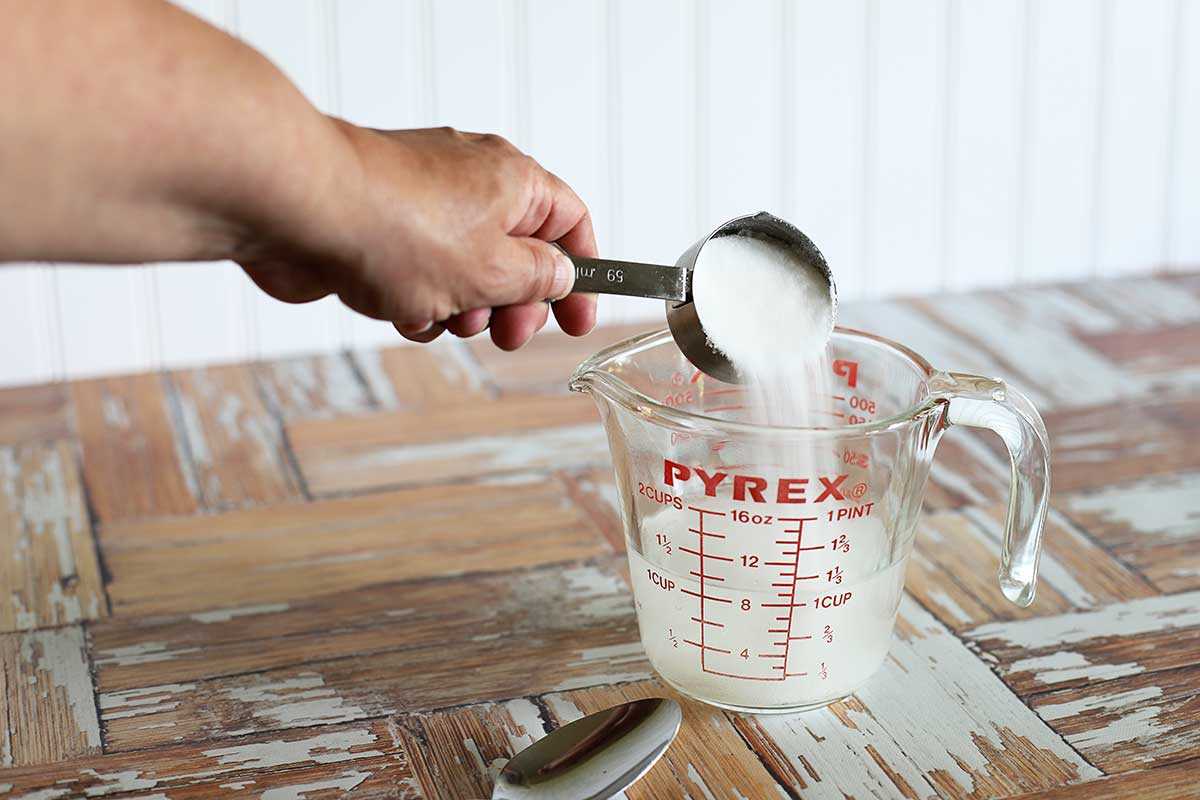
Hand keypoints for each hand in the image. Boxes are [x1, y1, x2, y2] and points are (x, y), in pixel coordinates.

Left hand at [235, 124, 597, 349]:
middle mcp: (471, 182)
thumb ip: (539, 279)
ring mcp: (422, 203)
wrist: (300, 210)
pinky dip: (416, 300)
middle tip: (507, 336)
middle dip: (513, 304)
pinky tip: (398, 308)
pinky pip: (418, 275)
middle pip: (517, 254)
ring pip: (465, 272)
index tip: (579, 321)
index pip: (570, 222)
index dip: (582, 275)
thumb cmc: (397, 228)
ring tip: (440, 316)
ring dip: (461, 308)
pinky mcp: (380, 227)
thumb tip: (562, 275)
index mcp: (512, 180)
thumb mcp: (495, 270)